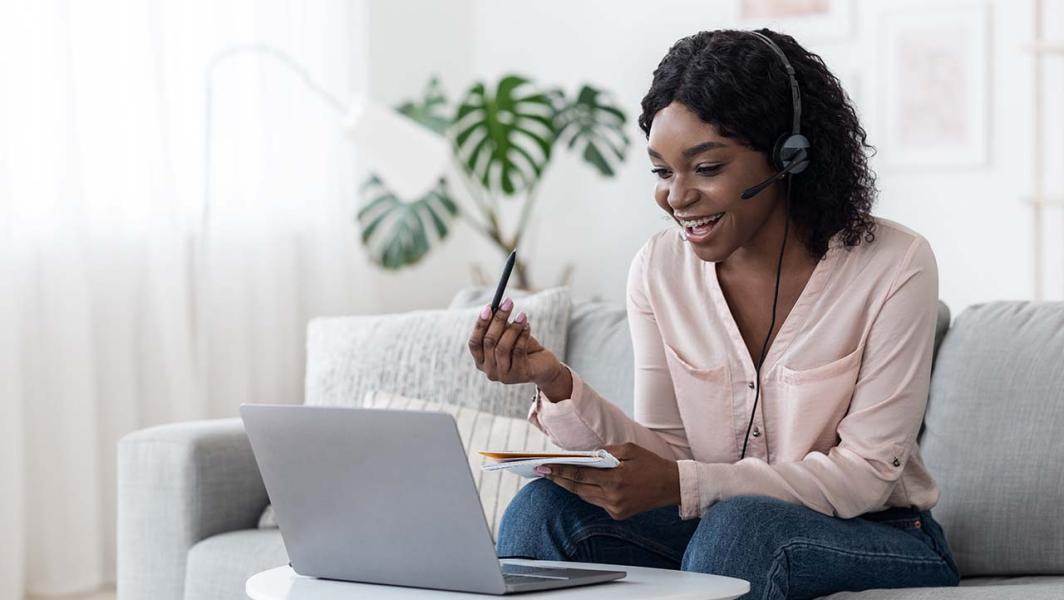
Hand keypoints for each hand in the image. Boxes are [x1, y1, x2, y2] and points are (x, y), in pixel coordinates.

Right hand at [467, 297, 560, 385]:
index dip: (480, 324)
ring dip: (513, 328)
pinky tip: (527, 326)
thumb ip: (500, 326)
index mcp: (481, 361)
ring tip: (522, 315)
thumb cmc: (522, 348)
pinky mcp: (519, 375)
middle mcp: (489, 371)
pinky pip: (518, 352)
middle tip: (507, 303)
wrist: (543, 366)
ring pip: (502, 348)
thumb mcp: (508, 336)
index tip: (488, 307)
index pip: (474, 343)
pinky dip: (522, 336)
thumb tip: (497, 307)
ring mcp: (503, 376)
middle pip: (489, 342)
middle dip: (498, 320)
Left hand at [535, 442, 680, 519]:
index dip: (559, 471)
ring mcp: (615, 508)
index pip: (579, 475)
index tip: (543, 466)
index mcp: (615, 479)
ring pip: (585, 496)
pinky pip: (596, 501)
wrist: (671, 486)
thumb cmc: (651, 463)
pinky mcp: (618, 514)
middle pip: (577, 488)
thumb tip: (584, 455)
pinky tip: (578, 484)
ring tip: (556, 476)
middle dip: (558, 479)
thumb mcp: (629, 449)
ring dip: (571, 486)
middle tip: (541, 471)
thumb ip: (606, 452)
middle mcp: (613, 497)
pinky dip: (587, 492)